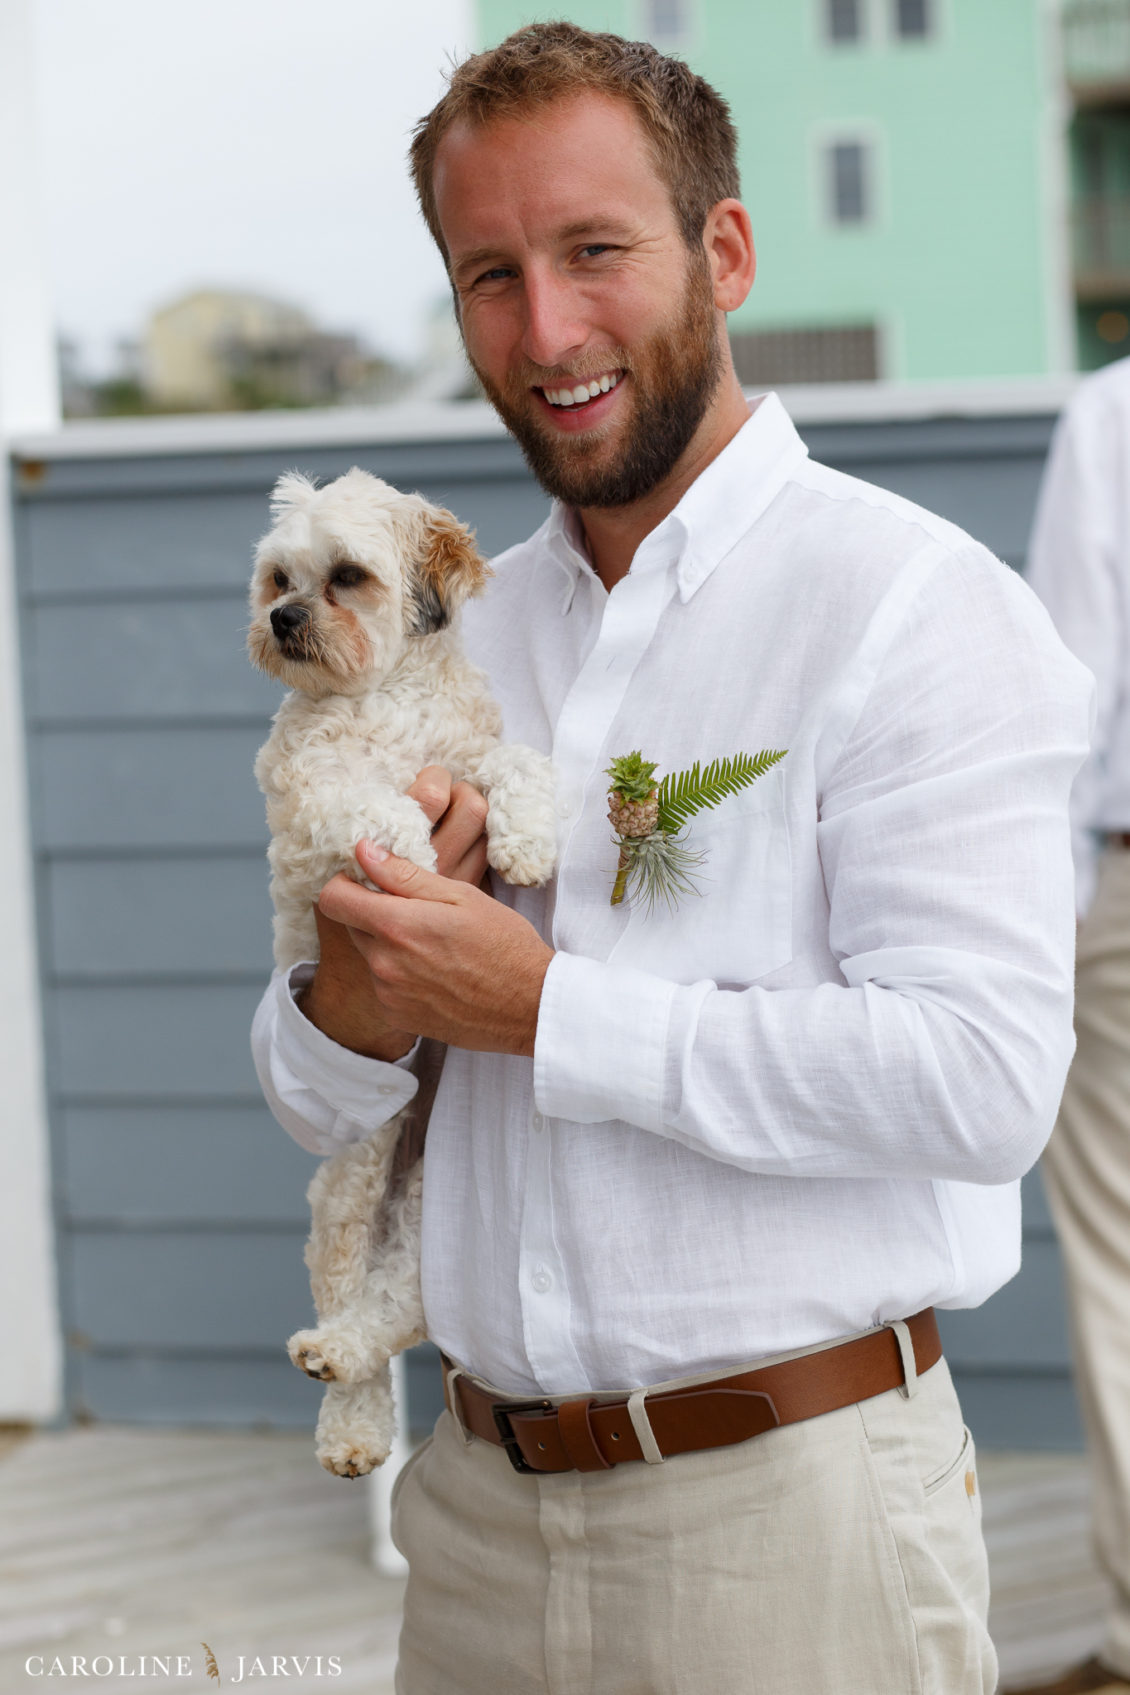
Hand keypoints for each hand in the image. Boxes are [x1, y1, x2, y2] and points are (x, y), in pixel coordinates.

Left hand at [297, 767, 490, 1058]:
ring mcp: (387, 993)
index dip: (346, 884)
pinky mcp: (395, 1015)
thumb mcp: (461, 896)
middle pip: (350, 924)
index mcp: (396, 926)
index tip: (369, 880)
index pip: (332, 898)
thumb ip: (405, 875)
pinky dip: (399, 975)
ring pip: (368, 954)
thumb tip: (363, 850)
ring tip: (432, 945)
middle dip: (373, 912)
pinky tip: (434, 973)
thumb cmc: (503, 944)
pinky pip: (382, 983)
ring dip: (388, 945)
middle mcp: (383, 963)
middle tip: (415, 911)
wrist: (528, 1006)